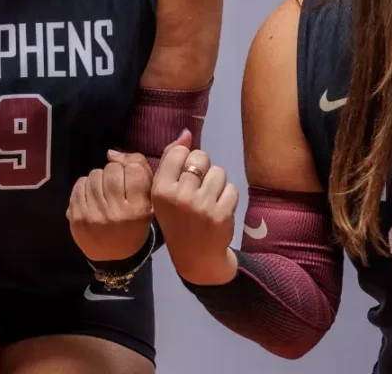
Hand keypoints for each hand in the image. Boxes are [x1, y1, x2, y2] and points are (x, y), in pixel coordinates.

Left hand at [67, 149, 154, 261]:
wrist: (115, 256)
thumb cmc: (135, 223)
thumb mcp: (148, 199)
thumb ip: (139, 168)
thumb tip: (111, 153)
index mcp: (138, 210)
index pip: (134, 169)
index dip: (131, 170)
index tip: (130, 180)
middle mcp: (115, 213)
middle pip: (112, 170)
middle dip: (115, 173)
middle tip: (116, 186)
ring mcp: (93, 216)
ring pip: (94, 175)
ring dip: (100, 178)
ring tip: (104, 191)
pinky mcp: (76, 218)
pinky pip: (79, 185)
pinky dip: (86, 185)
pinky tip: (92, 196)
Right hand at [151, 131, 238, 285]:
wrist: (196, 257)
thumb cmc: (177, 219)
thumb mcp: (165, 193)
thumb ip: (171, 160)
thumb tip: (186, 133)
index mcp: (160, 190)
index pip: (178, 152)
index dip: (185, 160)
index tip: (183, 177)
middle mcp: (179, 196)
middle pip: (200, 157)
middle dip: (202, 169)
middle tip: (197, 190)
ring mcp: (201, 205)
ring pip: (219, 171)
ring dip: (217, 184)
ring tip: (208, 201)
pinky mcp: (221, 214)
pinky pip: (232, 188)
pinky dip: (228, 197)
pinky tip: (218, 211)